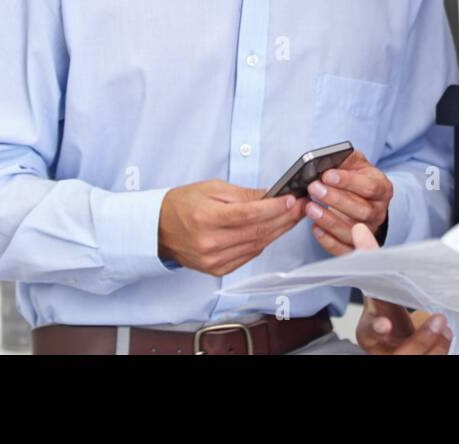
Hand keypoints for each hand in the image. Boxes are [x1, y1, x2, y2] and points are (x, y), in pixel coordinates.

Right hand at [158, 178, 305, 276]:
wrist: (157, 229)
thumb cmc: (181, 205)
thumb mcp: (211, 188)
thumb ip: (243, 194)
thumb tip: (271, 195)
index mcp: (206, 218)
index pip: (249, 214)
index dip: (274, 208)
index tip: (291, 200)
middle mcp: (210, 242)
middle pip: (257, 231)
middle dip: (284, 218)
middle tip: (301, 207)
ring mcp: (213, 260)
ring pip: (257, 245)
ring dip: (278, 231)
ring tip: (292, 217)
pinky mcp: (216, 269)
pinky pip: (248, 256)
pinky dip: (263, 243)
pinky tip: (273, 231)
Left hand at [305, 150, 393, 255]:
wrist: (365, 200)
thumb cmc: (357, 179)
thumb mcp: (356, 164)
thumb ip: (344, 159)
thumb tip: (325, 160)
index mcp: (382, 189)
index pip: (369, 186)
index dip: (348, 182)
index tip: (327, 175)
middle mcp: (378, 212)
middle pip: (361, 210)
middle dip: (335, 199)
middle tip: (313, 189)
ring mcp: (369, 231)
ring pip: (352, 231)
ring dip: (329, 220)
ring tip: (310, 208)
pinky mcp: (357, 246)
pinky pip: (344, 249)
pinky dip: (328, 241)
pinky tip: (315, 228)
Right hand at [351, 223, 450, 354]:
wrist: (392, 343)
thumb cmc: (384, 315)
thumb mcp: (378, 293)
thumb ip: (371, 264)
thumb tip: (359, 229)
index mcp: (368, 331)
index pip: (371, 330)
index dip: (378, 327)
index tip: (386, 324)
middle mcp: (382, 351)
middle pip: (400, 353)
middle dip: (421, 339)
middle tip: (438, 319)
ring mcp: (399, 358)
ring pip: (418, 359)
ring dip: (436, 344)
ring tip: (446, 328)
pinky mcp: (415, 361)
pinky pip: (430, 361)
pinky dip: (441, 349)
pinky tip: (448, 335)